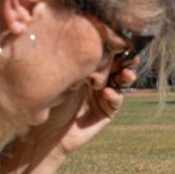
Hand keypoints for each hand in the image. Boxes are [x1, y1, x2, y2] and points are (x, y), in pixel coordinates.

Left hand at [0, 61, 136, 173]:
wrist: (42, 132)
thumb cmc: (44, 100)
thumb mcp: (61, 77)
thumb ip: (78, 65)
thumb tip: (93, 48)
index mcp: (85, 68)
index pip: (104, 54)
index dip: (115, 48)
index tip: (121, 41)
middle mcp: (96, 80)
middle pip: (117, 66)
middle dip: (127, 61)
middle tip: (133, 57)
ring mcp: (102, 96)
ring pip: (120, 83)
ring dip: (126, 77)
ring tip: (126, 74)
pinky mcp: (106, 112)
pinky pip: (115, 101)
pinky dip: (114, 96)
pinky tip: (107, 92)